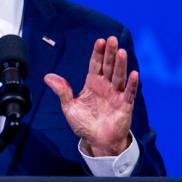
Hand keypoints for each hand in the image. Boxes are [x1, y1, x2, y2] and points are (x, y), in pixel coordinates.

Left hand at [43, 36, 137, 156]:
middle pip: (108, 66)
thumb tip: (47, 76)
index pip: (95, 65)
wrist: (97, 141)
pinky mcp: (125, 105)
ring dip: (121, 65)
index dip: (98, 53)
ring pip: (119, 76)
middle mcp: (106, 86)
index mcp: (92, 84)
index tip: (100, 41)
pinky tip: (134, 74)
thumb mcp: (70, 107)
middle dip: (110, 53)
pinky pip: (129, 93)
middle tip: (112, 40)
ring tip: (121, 52)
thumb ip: (62, 91)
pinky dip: (132, 84)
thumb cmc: (84, 124)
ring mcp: (116, 95)